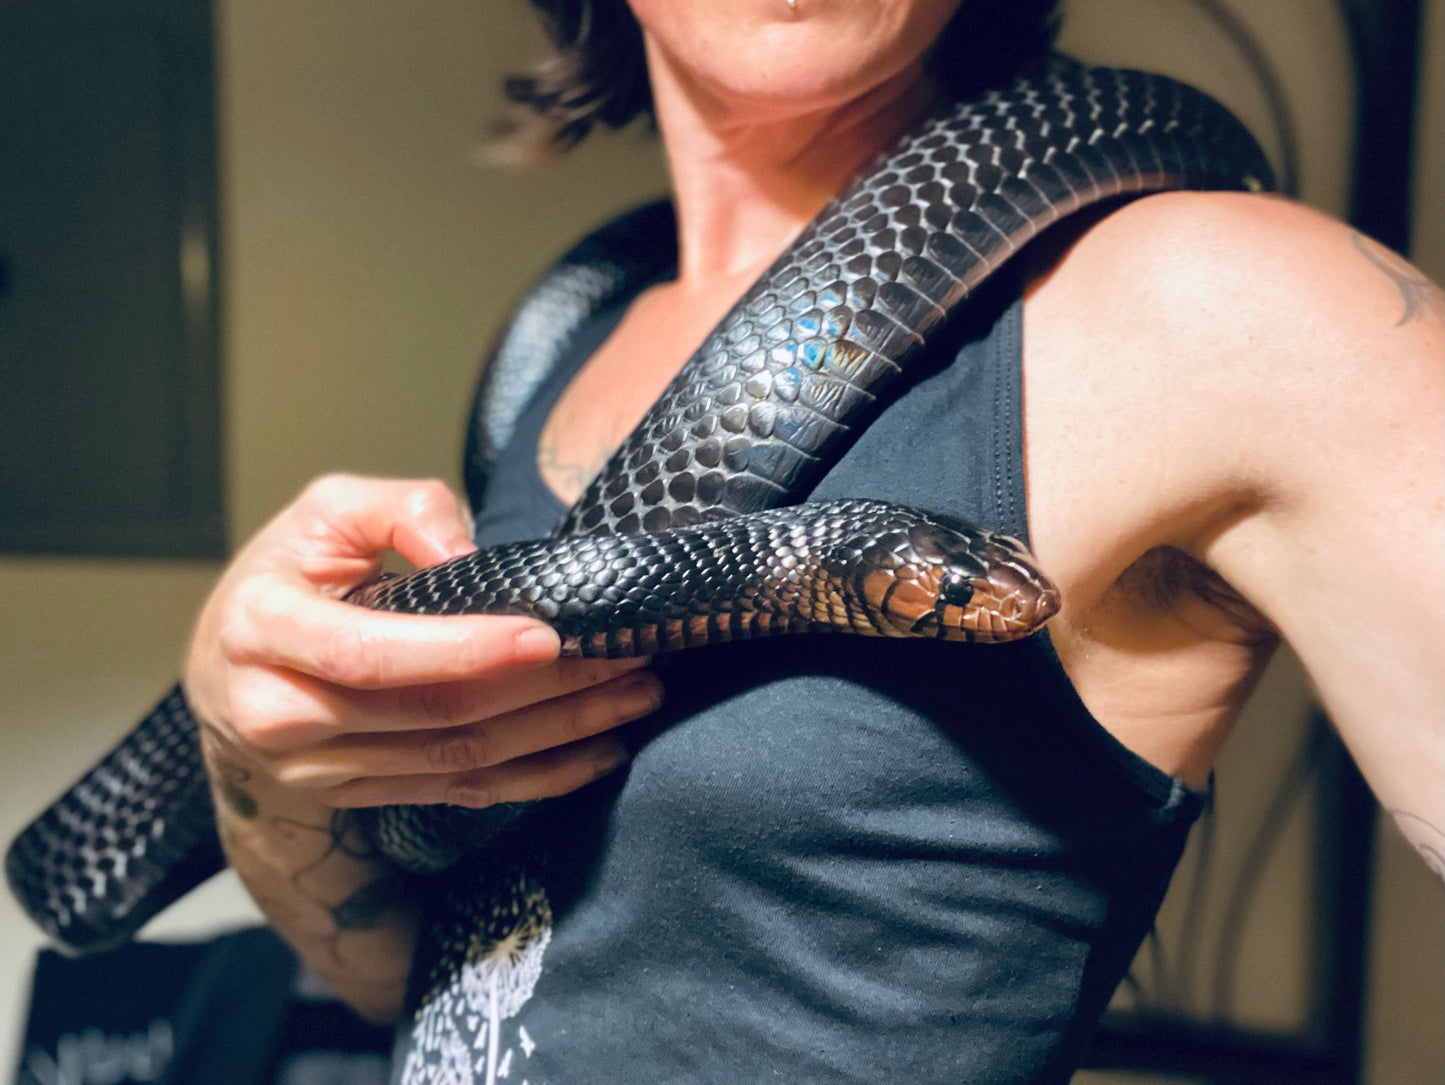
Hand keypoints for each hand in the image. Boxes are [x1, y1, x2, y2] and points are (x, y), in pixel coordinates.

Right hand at [186, 474, 659, 811]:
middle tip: (628, 656)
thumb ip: (399, 509)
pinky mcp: (364, 797)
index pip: (371, 655)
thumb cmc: (285, 579)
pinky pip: (464, 793)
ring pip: (460, 759)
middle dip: (544, 689)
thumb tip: (467, 554)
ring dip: (561, 731)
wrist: (225, 678)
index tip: (546, 635)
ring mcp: (321, 772)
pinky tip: (601, 751)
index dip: (462, 650)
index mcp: (261, 632)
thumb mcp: (323, 513)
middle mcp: (280, 716)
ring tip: (634, 695)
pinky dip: (542, 777)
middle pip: (433, 714)